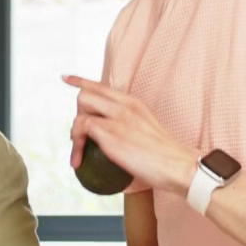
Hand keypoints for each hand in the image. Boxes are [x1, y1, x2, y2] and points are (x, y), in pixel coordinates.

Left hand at [65, 75, 198, 196]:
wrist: (179, 166)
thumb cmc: (166, 157)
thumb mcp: (147, 132)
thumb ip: (131, 129)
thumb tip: (116, 144)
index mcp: (134, 103)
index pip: (102, 86)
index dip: (81, 81)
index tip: (66, 78)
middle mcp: (125, 105)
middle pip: (86, 94)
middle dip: (77, 114)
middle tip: (81, 138)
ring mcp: (118, 117)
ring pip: (81, 107)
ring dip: (74, 132)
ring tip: (79, 153)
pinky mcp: (111, 132)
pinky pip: (81, 128)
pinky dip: (76, 144)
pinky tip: (79, 160)